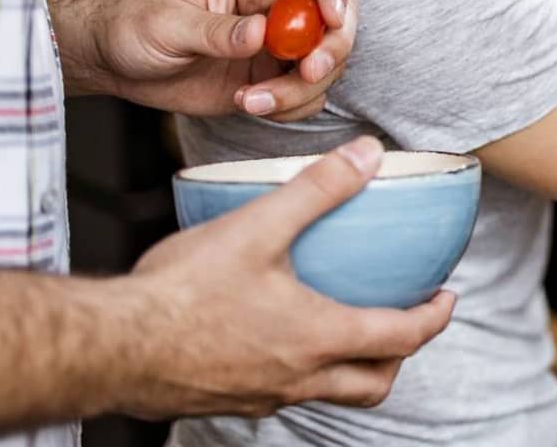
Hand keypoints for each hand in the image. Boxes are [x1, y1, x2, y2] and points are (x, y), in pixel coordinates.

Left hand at [90, 0, 354, 120]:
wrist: (118, 59)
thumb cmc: (136, 23)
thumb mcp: (168, 22)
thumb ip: (216, 30)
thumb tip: (261, 34)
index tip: (333, 18)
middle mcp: (276, 3)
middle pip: (336, 16)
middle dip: (331, 48)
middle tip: (308, 73)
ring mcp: (278, 42)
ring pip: (325, 62)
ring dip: (301, 88)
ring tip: (251, 100)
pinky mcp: (271, 76)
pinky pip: (306, 94)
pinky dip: (289, 107)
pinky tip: (249, 105)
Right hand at [123, 138, 455, 417]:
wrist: (110, 347)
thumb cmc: (180, 292)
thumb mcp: (259, 226)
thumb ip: (317, 189)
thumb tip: (367, 155)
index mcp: (318, 337)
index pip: (401, 338)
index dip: (434, 318)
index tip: (446, 298)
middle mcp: (296, 377)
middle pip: (372, 384)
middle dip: (398, 356)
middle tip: (405, 324)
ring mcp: (259, 396)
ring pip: (327, 394)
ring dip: (349, 369)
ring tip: (345, 331)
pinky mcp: (223, 401)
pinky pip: (278, 394)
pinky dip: (298, 372)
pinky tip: (274, 338)